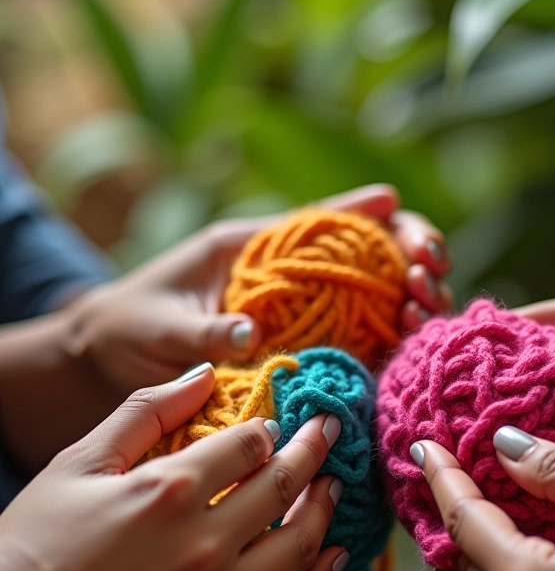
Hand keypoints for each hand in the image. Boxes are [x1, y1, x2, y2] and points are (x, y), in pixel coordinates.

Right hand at [0, 366, 346, 570]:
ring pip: (301, 546)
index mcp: (170, 491)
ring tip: (334, 487)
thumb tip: (205, 375)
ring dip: (324, 508)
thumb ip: (145, 412)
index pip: (249, 445)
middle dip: (313, 451)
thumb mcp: (76, 466)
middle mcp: (204, 546)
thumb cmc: (29, 552)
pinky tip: (335, 557)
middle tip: (331, 433)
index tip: (277, 427)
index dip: (269, 430)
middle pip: (284, 485)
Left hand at [65, 184, 451, 394]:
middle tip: (425, 273)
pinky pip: (361, 336)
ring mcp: (304, 312)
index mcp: (254, 249)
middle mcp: (288, 276)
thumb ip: (201, 330)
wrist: (115, 358)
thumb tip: (249, 334)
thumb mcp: (159, 325)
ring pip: (374, 293)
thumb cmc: (130, 328)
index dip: (362, 212)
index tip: (396, 211)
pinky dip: (394, 334)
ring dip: (410, 294)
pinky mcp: (308, 346)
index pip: (317, 221)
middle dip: (406, 253)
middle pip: (364, 252)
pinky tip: (412, 338)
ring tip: (424, 306)